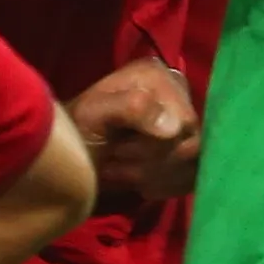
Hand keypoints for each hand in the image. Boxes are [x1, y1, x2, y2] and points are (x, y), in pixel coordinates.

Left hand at [65, 53, 198, 209]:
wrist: (70, 158)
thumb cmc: (75, 132)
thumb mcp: (93, 113)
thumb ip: (132, 107)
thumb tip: (174, 127)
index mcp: (158, 76)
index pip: (185, 122)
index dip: (155, 145)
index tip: (118, 150)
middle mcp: (178, 94)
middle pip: (191, 146)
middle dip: (149, 162)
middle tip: (116, 160)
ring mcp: (185, 123)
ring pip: (192, 165)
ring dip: (152, 176)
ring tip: (120, 170)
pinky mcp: (187, 151)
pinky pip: (193, 178)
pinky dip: (164, 187)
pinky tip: (139, 183)